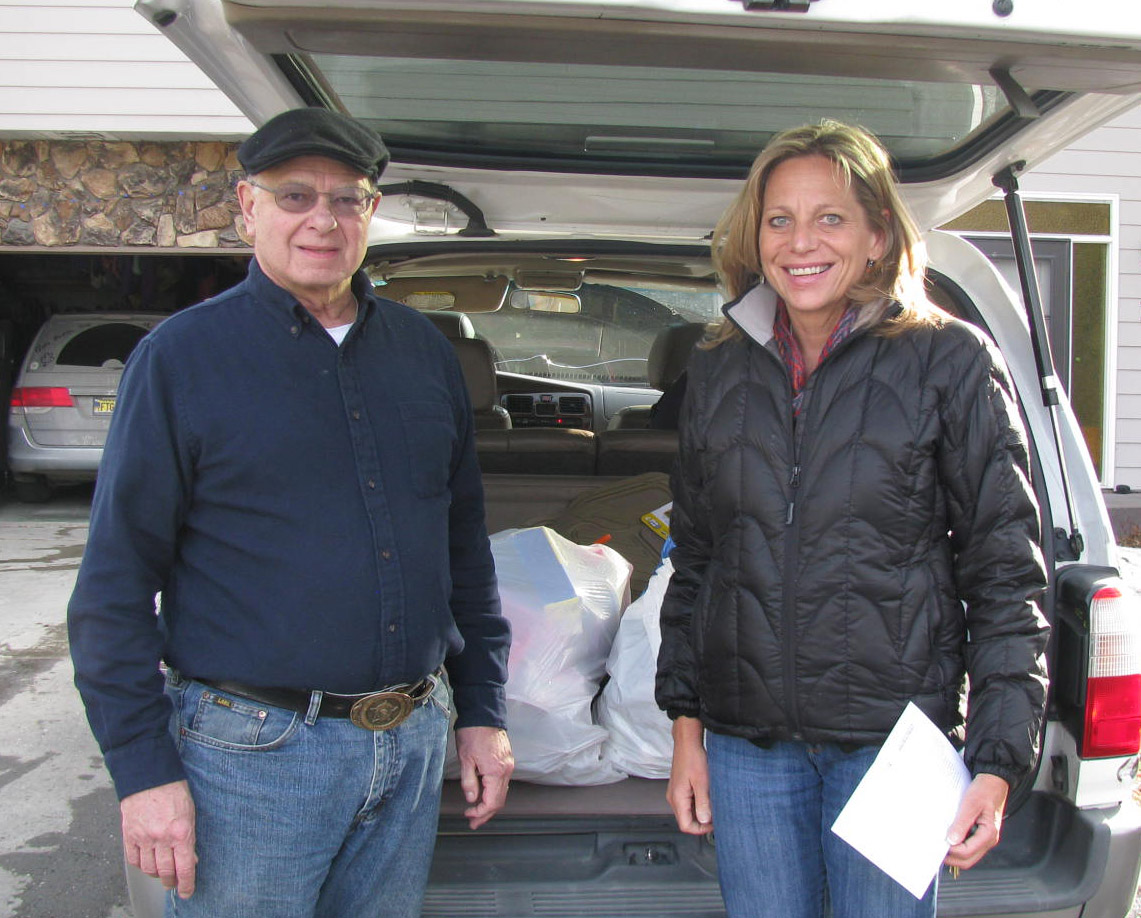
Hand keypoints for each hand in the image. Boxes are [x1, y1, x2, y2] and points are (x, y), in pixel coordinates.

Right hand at [120, 780, 197, 898]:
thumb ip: (189, 837)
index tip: (187, 892)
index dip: (187, 884)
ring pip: (149, 869)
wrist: (150, 776)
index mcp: (181, 833)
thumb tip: (190, 859)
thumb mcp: (190, 814)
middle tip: (174, 883)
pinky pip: (134, 860)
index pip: (185, 868)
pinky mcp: (129, 835)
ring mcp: (143, 838)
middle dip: (172, 882)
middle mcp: (162, 838)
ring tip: (162, 873)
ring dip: (157, 874)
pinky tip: (147, 862)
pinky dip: (141, 865)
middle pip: (166, 872)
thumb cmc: (174, 791)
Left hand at [455, 726, 513, 829]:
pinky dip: (493, 792)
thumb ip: (469, 781)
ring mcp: (508, 765)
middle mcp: (506, 770)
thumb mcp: (466, 759)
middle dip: (486, 814)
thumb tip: (471, 798)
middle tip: (473, 822)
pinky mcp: (506, 760)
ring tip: (476, 811)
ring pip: (501, 792)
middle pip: (499, 800)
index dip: (480, 813)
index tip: (469, 816)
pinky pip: (502, 782)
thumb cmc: (473, 733)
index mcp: (496, 771)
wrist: (484, 714)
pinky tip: (483, 794)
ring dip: (490, 804)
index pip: (492, 802)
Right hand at [667, 717, 712, 835]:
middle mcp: (673, 797)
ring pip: (687, 812)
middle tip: (715, 815)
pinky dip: (697, 803)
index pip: (686, 825)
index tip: (713, 824)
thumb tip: (705, 820)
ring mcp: (675, 792)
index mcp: (677, 798)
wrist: (687, 742)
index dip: (700, 829)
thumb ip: (703, 803)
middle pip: (686, 820)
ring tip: (712, 803)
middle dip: (701, 821)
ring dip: (700, 811)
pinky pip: (687, 802)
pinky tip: (706, 795)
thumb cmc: (693, 758)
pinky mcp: (679, 787)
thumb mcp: (702, 782)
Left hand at [944, 773, 1009, 869]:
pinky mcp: (981, 836)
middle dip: (952, 858)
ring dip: (954, 855)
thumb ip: (961, 823)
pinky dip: (958, 848)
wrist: (994, 783)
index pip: (967, 852)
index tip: (938, 843)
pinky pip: (969, 849)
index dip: (951, 851)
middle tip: (936, 849)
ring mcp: (986, 840)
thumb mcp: (970, 804)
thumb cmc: (984, 791)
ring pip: (968, 857)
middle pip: (968, 861)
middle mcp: (989, 840)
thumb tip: (951, 840)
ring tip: (941, 844)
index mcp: (989, 834)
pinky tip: (948, 839)